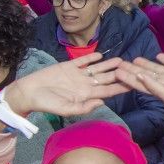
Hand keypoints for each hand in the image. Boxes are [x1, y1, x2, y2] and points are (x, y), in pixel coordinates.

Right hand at [1, 54, 127, 117]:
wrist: (29, 92)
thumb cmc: (47, 104)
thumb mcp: (66, 109)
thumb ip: (84, 107)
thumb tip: (102, 103)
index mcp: (86, 95)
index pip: (108, 91)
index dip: (120, 87)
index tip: (134, 84)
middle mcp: (84, 84)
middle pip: (106, 79)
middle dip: (119, 74)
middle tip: (132, 68)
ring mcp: (77, 75)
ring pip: (97, 69)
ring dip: (109, 65)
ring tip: (121, 60)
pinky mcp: (67, 66)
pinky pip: (82, 61)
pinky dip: (91, 57)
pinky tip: (101, 54)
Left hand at [116, 54, 163, 135]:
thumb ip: (154, 86)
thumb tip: (140, 75)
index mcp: (158, 90)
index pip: (139, 83)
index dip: (128, 77)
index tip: (116, 71)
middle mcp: (163, 82)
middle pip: (144, 74)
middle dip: (132, 69)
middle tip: (120, 62)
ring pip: (155, 68)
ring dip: (145, 63)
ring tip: (135, 58)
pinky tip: (158, 55)